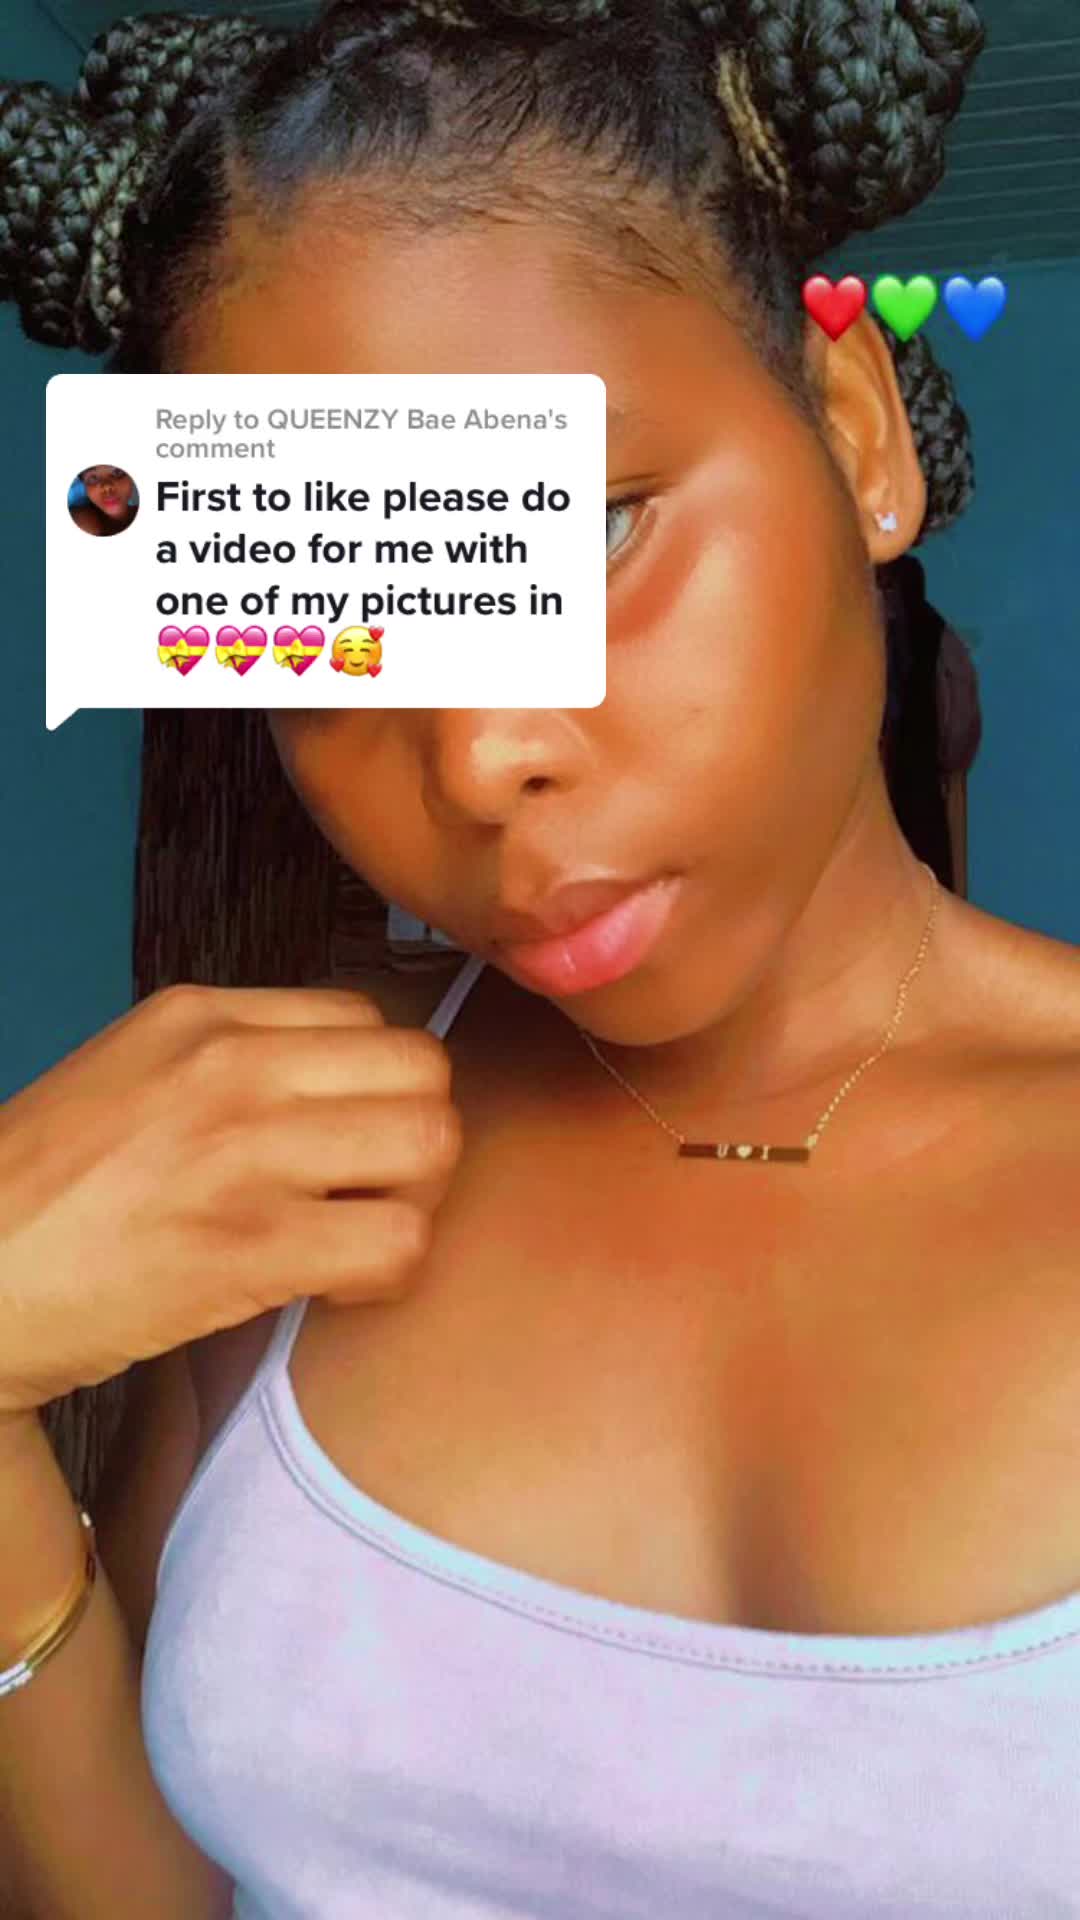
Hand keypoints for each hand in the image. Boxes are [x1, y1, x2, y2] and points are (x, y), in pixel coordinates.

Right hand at [0, 984, 461, 1414]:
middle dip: (417, 1135)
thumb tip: (337, 1087)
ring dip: (414, 1200)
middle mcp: (232, 1067)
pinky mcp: (249, 1248)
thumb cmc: (42, 1191)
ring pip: (431, 1146)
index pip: (368, 1017)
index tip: (347, 1136)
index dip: (376, 1086)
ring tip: (357, 1233)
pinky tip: (335, 1285)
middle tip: (373, 1187)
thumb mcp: (130, 1073)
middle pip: (423, 1069)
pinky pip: (397, 1243)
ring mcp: (243, 1154)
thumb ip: (230, 1060)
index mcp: (201, 1016)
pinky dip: (388, 1273)